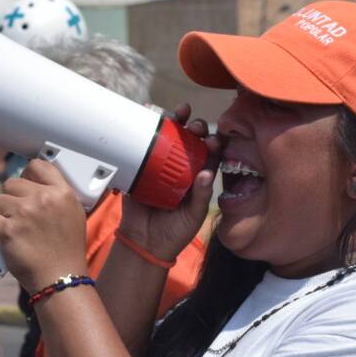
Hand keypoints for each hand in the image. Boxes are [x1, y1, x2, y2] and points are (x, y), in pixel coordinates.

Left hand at [0, 159, 87, 293]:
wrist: (61, 278)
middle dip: (10, 198)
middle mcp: (43, 199)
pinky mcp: (8, 231)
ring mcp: (24, 214)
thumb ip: (56, 197)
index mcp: (62, 193)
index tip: (24, 186)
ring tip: (10, 227)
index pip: (37, 166)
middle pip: (11, 183)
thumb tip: (34, 185)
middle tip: (16, 215)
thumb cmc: (67, 251)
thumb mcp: (73, 215)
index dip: (26, 175)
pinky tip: (0, 236)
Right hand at [120, 104, 220, 259]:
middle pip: (189, 140)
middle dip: (195, 128)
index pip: (209, 154)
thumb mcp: (194, 215)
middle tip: (195, 126)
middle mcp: (180, 167)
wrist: (144, 243)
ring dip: (173, 122)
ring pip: (168, 137)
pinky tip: (150, 114)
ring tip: (178, 113)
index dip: (213, 143)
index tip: (214, 139)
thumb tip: (207, 173)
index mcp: (198, 176)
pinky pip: (143, 144)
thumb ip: (201, 196)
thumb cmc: (175, 232)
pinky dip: (145, 128)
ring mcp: (160, 164)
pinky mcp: (141, 166)